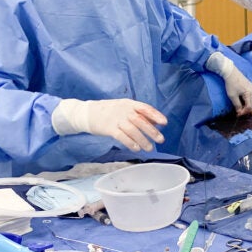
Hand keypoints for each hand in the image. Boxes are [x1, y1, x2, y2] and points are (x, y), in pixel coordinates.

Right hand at [52, 98, 166, 150]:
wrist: (87, 112)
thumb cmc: (109, 111)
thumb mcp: (124, 107)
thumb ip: (139, 114)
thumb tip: (155, 123)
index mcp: (129, 104)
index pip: (145, 108)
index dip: (156, 115)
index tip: (164, 123)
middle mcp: (123, 110)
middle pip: (140, 121)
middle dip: (152, 131)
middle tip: (161, 140)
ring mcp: (116, 119)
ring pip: (132, 130)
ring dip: (143, 140)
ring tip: (150, 148)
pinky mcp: (108, 128)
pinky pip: (122, 136)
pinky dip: (130, 143)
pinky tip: (137, 148)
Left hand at [205, 52, 251, 114]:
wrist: (230, 72)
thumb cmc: (231, 84)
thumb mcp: (232, 96)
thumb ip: (237, 105)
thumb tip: (239, 112)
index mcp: (249, 93)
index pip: (249, 106)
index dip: (244, 111)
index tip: (238, 114)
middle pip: (251, 103)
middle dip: (245, 109)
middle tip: (238, 112)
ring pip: (250, 99)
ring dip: (245, 104)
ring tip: (239, 107)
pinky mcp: (249, 85)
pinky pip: (249, 95)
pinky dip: (246, 100)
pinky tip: (241, 101)